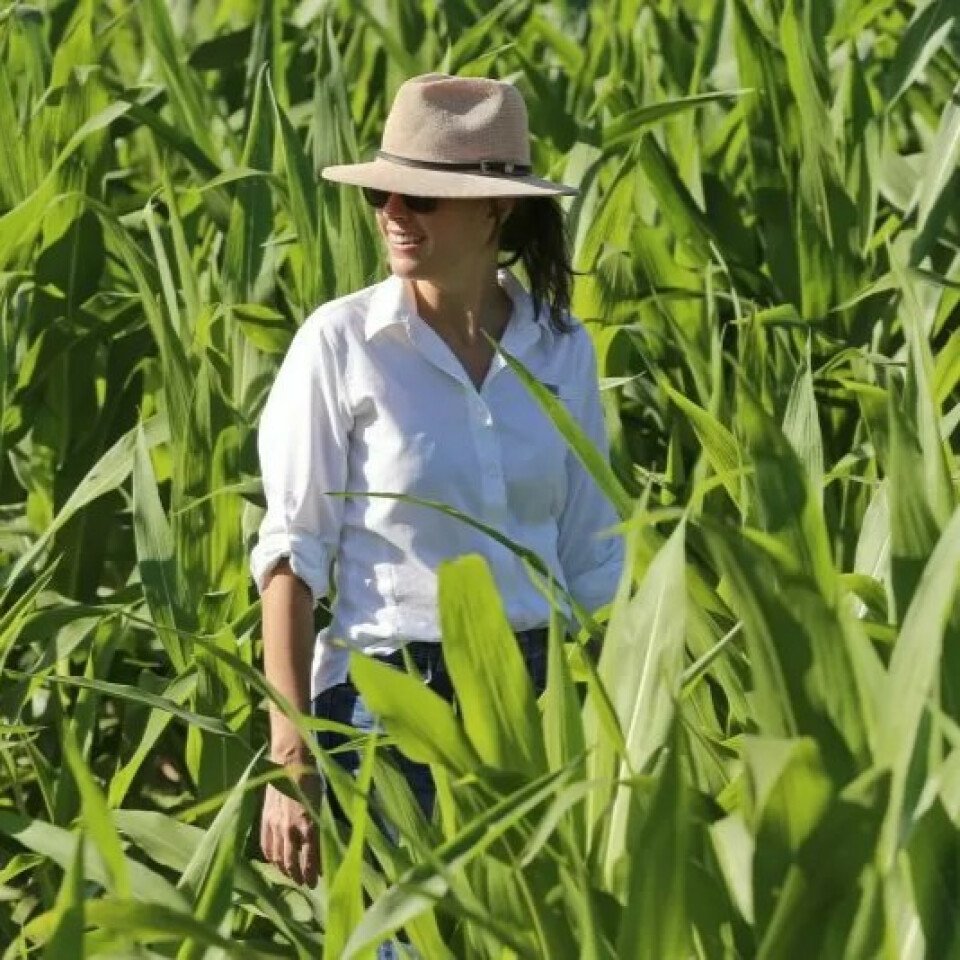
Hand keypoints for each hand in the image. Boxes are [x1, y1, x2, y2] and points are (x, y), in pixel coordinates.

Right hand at [260, 764, 323, 886]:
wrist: (290, 761)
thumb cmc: (313, 779)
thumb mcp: (322, 803)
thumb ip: (321, 825)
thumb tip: (326, 845)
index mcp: (309, 824)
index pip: (310, 858)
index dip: (312, 873)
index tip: (316, 883)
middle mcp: (291, 828)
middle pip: (292, 862)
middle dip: (299, 876)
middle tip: (305, 884)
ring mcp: (275, 825)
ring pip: (278, 857)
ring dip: (285, 869)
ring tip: (291, 876)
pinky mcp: (265, 819)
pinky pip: (266, 845)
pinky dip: (271, 857)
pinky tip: (276, 861)